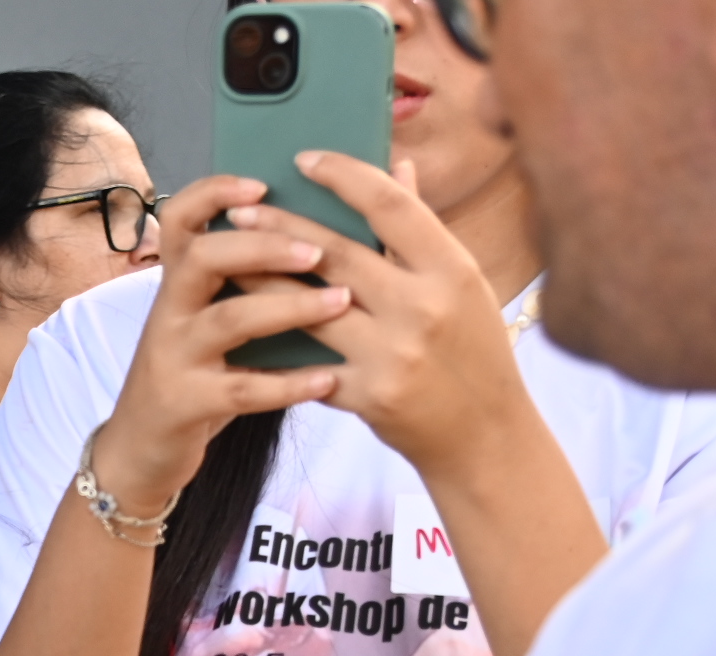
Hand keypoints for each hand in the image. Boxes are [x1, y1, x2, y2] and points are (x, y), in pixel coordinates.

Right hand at [88, 173, 353, 510]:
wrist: (142, 447)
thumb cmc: (197, 371)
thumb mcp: (210, 317)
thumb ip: (250, 278)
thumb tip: (323, 228)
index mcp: (178, 281)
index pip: (181, 217)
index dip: (215, 193)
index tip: (263, 185)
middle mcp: (169, 310)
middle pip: (204, 257)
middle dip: (264, 246)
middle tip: (319, 250)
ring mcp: (173, 356)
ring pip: (228, 319)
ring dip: (290, 307)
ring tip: (341, 301)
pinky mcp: (184, 403)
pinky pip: (241, 389)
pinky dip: (289, 382)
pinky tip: (329, 377)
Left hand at [253, 152, 530, 474]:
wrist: (485, 434)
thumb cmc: (475, 351)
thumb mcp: (463, 283)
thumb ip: (423, 229)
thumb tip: (400, 168)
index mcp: (452, 268)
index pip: (390, 205)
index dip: (344, 175)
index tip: (305, 160)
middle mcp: (423, 306)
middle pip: (338, 253)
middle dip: (282, 228)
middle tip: (242, 210)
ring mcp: (393, 354)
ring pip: (310, 307)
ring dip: (263, 280)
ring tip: (229, 259)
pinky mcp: (368, 396)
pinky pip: (308, 364)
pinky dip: (275, 344)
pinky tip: (243, 325)